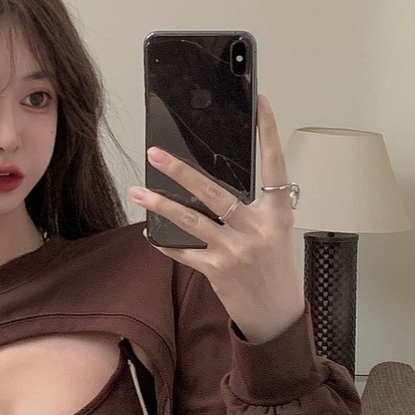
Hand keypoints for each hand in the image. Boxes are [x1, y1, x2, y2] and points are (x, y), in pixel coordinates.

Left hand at [129, 93, 305, 341]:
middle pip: (215, 191)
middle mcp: (257, 227)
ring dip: (160, 205)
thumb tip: (216, 186)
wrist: (276, 312)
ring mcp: (236, 250)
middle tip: (156, 153)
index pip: (274, 164)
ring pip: (191, 220)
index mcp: (277, 212)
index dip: (269, 132)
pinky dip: (165, 243)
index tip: (262, 102)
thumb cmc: (274, 267)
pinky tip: (149, 233)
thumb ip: (254, 207)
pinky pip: (184, 252)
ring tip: (138, 191)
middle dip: (181, 171)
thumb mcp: (275, 231)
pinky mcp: (218, 270)